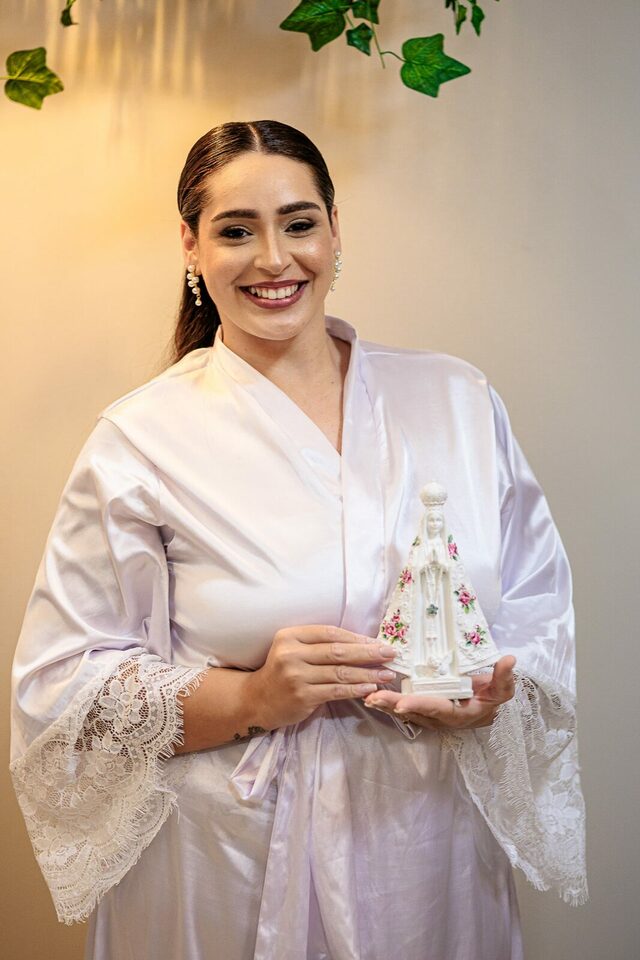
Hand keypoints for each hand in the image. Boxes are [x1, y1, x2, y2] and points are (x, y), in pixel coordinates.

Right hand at [245, 625, 397, 730]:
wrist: (258, 700)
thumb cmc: (283, 672)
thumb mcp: (293, 650)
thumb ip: (319, 645)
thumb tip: (362, 643)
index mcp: (290, 636)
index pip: (330, 633)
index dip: (357, 637)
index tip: (378, 641)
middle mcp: (291, 654)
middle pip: (338, 651)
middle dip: (369, 653)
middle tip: (391, 654)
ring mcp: (296, 676)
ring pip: (340, 672)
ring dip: (368, 673)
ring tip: (387, 674)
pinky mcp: (303, 696)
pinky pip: (336, 690)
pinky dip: (356, 689)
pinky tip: (370, 688)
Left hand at [363, 655, 516, 729]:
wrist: (486, 708)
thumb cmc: (491, 698)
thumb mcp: (501, 690)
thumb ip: (504, 677)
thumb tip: (509, 660)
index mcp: (458, 714)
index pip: (437, 708)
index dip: (420, 706)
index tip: (402, 704)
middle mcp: (440, 719)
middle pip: (414, 712)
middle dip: (393, 705)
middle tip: (373, 698)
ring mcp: (429, 717)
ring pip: (404, 712)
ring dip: (385, 704)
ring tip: (366, 696)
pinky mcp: (421, 712)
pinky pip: (403, 708)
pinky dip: (387, 702)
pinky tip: (371, 695)